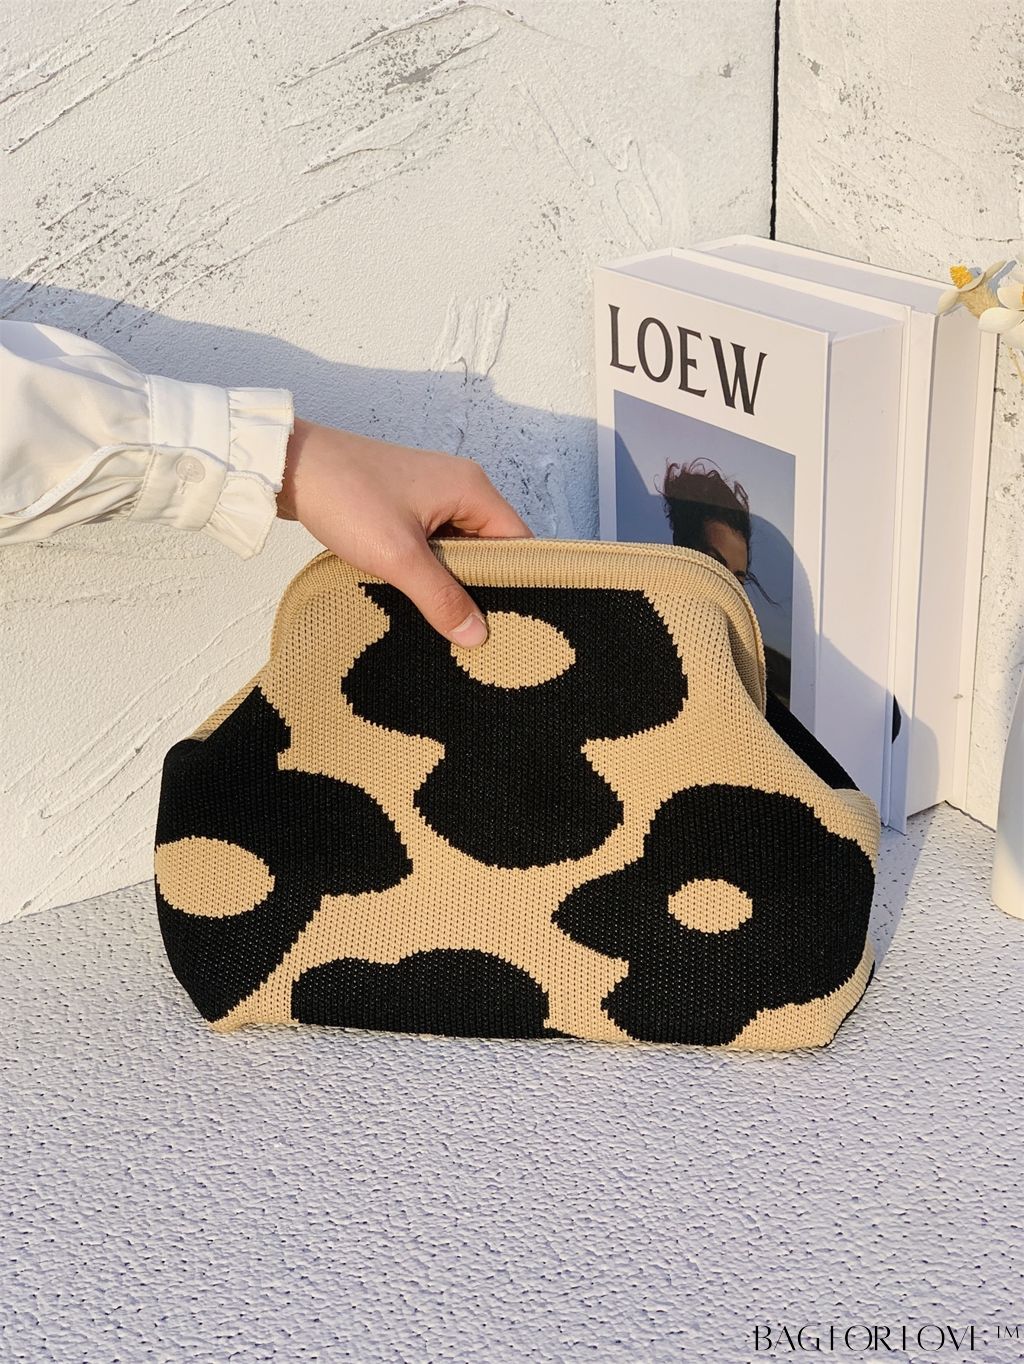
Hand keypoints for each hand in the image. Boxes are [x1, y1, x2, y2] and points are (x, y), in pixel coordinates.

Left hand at [276, 417, 533, 646]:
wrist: (291, 466)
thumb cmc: (346, 496)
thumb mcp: (399, 557)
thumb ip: (441, 598)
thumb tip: (477, 635)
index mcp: (472, 488)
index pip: (519, 542)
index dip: (519, 584)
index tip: (511, 624)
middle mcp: (460, 486)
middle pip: (492, 548)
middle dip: (484, 587)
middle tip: (477, 632)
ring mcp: (432, 495)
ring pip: (460, 549)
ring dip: (452, 581)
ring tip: (448, 620)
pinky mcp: (407, 505)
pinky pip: (434, 544)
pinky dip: (430, 569)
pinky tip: (419, 596)